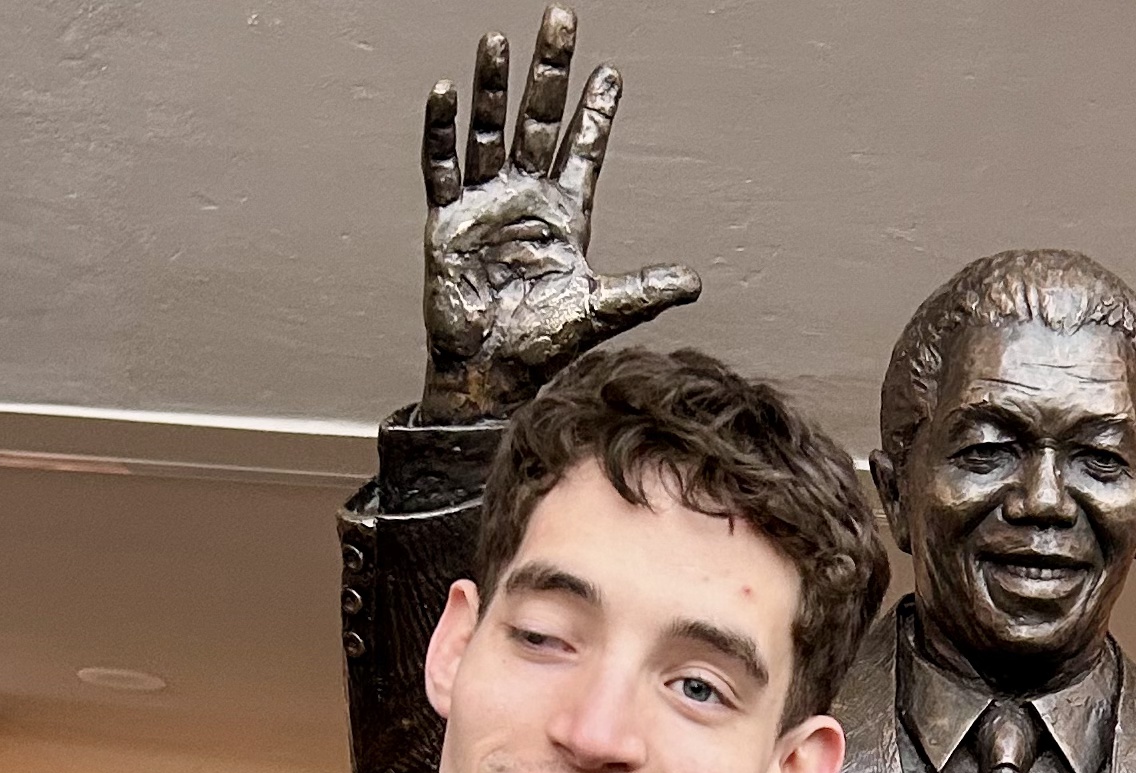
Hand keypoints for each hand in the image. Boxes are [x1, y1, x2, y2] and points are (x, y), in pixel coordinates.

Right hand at [408, 8, 699, 424]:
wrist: (491, 375)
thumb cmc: (541, 346)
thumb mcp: (599, 312)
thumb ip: (643, 291)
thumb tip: (693, 281)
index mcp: (564, 214)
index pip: (582, 150)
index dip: (595, 113)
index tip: (609, 73)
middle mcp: (525, 198)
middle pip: (538, 119)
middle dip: (550, 71)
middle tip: (561, 20)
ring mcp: (485, 204)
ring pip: (489, 130)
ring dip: (494, 86)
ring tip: (499, 40)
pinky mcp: (448, 221)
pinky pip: (442, 167)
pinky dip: (442, 131)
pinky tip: (446, 93)